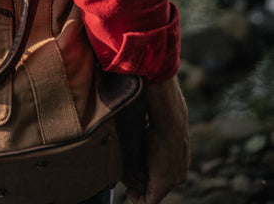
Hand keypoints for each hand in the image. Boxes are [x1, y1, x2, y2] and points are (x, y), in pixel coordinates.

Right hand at [124, 75, 189, 203]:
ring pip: (151, 188)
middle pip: (155, 181)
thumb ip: (147, 124)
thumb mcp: (154, 120)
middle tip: (125, 170)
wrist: (169, 118)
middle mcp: (179, 170)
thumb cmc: (161, 113)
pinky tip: (128, 190)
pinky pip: (150, 200)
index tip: (132, 165)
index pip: (160, 169)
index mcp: (179, 155)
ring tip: (124, 174)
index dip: (144, 170)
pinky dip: (137, 197)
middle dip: (138, 177)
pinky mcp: (163, 184)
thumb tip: (138, 109)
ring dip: (136, 183)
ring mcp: (173, 178)